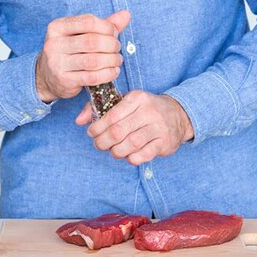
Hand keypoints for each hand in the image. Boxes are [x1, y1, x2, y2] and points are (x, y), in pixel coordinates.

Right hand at [35, 10, 131, 102]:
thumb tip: (126, 15)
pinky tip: (113, 71)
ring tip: (117, 60)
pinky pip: (92, 77)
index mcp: (57, 27)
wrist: (47, 76)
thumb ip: (103, 25)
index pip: (88, 21)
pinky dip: (108, 74)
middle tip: (116, 49)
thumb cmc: (69, 51)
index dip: (107, 27)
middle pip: (92, 41)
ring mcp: (57, 63)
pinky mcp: (64, 80)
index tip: (114, 33)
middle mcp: (54, 44)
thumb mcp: (80, 34)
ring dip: (112, 60)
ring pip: (93, 61)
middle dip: (111, 45)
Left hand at [75, 90, 194, 165]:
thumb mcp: (124, 102)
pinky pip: (143, 155)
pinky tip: (127, 155)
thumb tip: (78, 121)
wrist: (178, 114)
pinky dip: (131, 158)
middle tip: (98, 144)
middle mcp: (149, 112)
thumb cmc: (144, 108)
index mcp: (137, 98)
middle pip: (118, 132)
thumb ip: (98, 108)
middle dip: (103, 142)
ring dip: (116, 151)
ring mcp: (158, 128)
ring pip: (130, 144)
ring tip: (112, 150)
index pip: (111, 115)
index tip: (91, 133)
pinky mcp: (165, 143)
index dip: (97, 127)